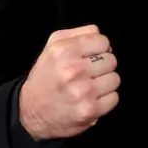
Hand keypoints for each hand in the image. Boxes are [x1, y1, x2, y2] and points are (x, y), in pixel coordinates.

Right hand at [19, 26, 120, 140]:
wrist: (32, 113)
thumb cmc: (45, 79)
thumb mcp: (52, 48)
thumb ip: (77, 35)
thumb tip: (101, 37)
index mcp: (63, 50)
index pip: (102, 41)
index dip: (99, 49)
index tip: (90, 58)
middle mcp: (73, 69)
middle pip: (111, 60)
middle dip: (102, 67)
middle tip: (89, 75)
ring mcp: (83, 91)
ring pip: (115, 79)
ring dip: (105, 84)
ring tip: (90, 87)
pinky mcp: (90, 110)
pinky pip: (114, 98)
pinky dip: (105, 100)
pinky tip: (91, 99)